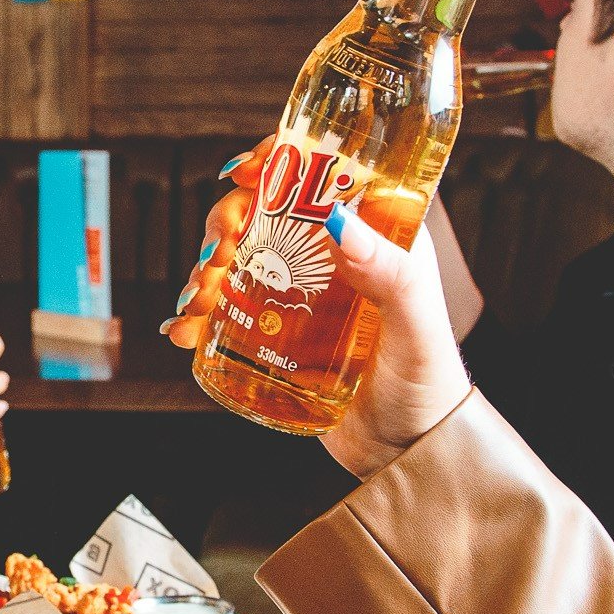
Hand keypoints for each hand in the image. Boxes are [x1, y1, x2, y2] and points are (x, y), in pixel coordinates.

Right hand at [164, 142, 469, 478]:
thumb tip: (340, 218)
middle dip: (227, 221)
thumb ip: (391, 274)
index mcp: (373, 234)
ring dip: (206, 267)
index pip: (321, 174)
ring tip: (199, 298)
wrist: (408, 453)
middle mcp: (330, 255)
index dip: (278, 160)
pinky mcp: (273, 330)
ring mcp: (298, 291)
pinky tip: (184, 330)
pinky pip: (226, 308)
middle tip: (218, 252)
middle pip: (265, 211)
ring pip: (238, 256)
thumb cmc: (428, 384)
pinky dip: (197, 314)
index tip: (245, 171)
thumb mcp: (415, 325)